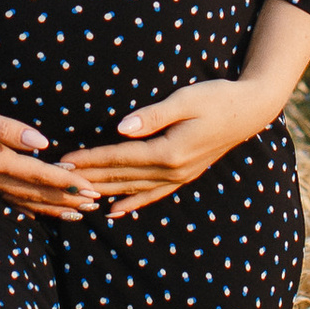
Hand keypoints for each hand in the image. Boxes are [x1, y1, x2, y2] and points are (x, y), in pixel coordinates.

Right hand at [0, 58, 100, 219]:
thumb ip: (6, 128)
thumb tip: (40, 142)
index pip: (38, 174)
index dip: (66, 182)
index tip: (91, 188)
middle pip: (35, 192)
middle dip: (66, 199)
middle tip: (96, 205)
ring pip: (23, 199)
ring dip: (51, 206)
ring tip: (77, 214)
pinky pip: (8, 197)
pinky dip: (28, 204)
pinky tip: (39, 208)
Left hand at [71, 80, 270, 217]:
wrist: (250, 110)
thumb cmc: (217, 98)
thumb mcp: (185, 100)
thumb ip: (153, 116)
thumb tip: (121, 127)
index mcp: (169, 151)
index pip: (120, 156)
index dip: (91, 158)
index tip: (65, 159)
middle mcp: (173, 170)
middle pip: (122, 176)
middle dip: (90, 177)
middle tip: (59, 178)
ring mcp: (180, 176)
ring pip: (134, 189)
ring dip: (105, 191)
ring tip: (77, 195)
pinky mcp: (185, 176)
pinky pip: (154, 194)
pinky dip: (133, 202)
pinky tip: (116, 209)